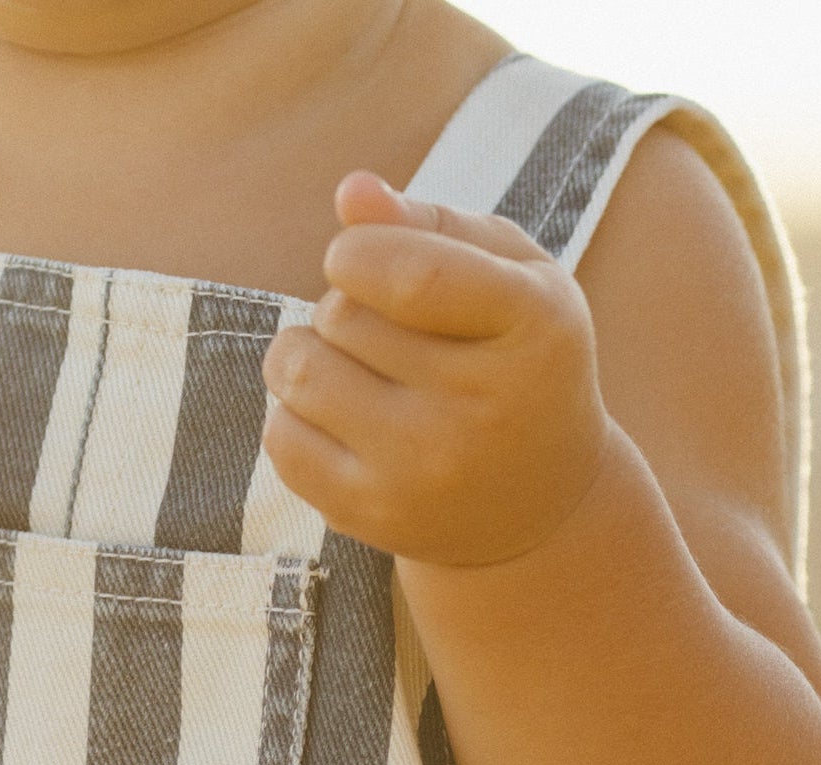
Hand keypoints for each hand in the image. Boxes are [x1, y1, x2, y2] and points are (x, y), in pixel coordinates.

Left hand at [262, 172, 611, 566]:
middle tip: (380, 329)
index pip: (409, 276)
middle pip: (344, 316)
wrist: (539, 503)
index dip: (355, 252)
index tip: (354, 258)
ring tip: (349, 364)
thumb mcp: (509, 275)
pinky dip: (291, 411)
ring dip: (305, 351)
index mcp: (531, 327)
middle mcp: (478, 409)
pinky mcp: (370, 516)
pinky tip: (335, 415)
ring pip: (302, 372)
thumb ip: (432, 224)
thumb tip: (350, 193)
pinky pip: (280, 437)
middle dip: (341, 302)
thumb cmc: (518, 360)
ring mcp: (421, 471)